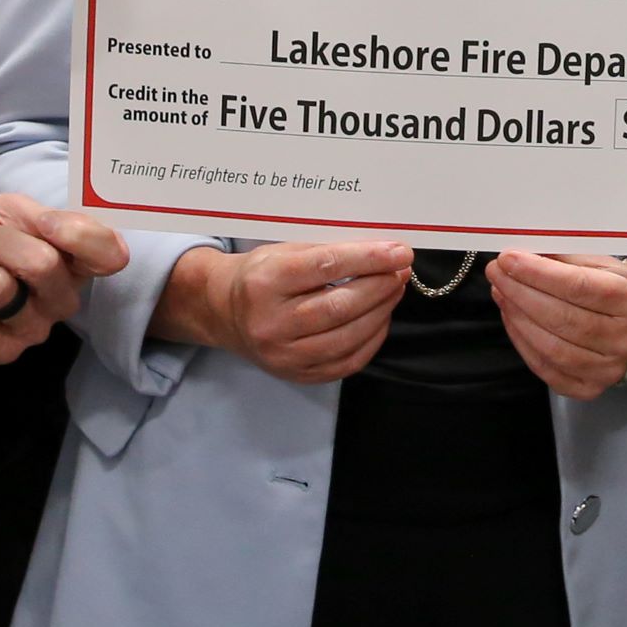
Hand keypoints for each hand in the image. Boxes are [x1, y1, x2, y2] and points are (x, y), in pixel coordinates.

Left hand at [0, 192, 125, 363]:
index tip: (44, 222)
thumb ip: (41, 215)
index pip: (109, 256)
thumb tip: (58, 226)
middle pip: (46, 266)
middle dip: (2, 242)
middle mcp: (59, 302)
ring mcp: (28, 331)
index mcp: (72, 263)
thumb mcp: (7, 210)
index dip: (80, 236)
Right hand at [175, 238, 410, 382]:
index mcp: (264, 282)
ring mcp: (284, 355)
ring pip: (347, 337)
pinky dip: (372, 339)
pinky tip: (380, 318)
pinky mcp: (297, 374)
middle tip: (401, 270)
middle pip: (339, 306)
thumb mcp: (283, 252)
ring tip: (394, 290)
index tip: (399, 251)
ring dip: (381, 311)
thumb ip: (326, 252)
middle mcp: (271, 323)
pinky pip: (347, 361)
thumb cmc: (260, 274)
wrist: (225, 312)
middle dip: (379, 286)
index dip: (368, 258)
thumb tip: (381, 252)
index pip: (325, 267)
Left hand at [489, 252, 626, 400]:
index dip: (537, 273)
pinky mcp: (590, 388)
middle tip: (496, 274)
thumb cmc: (615, 284)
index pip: (577, 287)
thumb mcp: (599, 262)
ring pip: (551, 348)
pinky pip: (547, 369)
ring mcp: (608, 369)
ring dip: (517, 318)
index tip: (507, 259)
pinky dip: (523, 343)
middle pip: (562, 318)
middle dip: (520, 293)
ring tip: (501, 293)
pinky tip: (512, 319)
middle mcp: (623, 339)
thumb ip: (562, 260)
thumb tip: (519, 257)